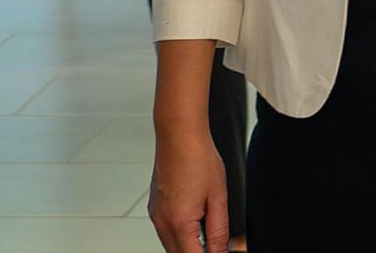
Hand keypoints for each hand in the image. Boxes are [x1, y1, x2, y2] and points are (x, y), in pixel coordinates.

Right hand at [150, 127, 229, 252]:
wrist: (179, 134)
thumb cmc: (199, 157)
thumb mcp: (218, 197)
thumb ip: (219, 230)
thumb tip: (221, 251)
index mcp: (178, 221)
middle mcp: (162, 221)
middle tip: (216, 248)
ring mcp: (155, 214)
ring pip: (170, 245)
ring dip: (188, 248)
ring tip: (208, 241)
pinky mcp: (154, 207)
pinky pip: (165, 232)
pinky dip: (179, 236)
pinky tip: (195, 228)